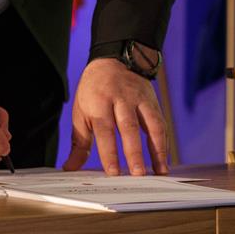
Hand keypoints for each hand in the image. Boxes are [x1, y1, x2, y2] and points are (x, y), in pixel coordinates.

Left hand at [62, 57, 168, 175]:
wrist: (114, 59)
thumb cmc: (94, 91)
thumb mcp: (81, 111)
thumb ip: (80, 141)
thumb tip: (71, 167)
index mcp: (99, 102)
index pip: (104, 129)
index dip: (109, 151)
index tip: (112, 171)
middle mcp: (120, 99)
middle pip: (128, 126)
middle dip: (134, 152)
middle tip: (137, 174)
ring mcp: (139, 99)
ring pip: (150, 124)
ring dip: (157, 149)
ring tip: (159, 171)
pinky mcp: (152, 102)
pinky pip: (161, 123)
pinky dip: (164, 143)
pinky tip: (164, 159)